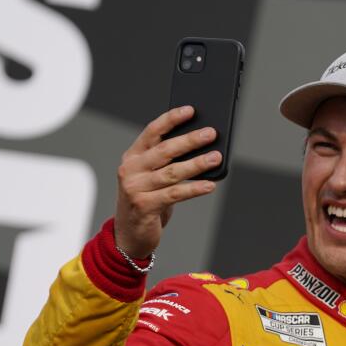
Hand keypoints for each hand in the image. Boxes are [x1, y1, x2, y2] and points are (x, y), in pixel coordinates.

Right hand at [114, 106, 220, 257]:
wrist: (129, 234)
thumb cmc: (147, 201)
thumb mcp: (153, 178)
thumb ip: (168, 163)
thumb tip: (203, 148)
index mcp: (133, 156)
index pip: (152, 131)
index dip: (172, 119)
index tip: (191, 110)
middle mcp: (131, 169)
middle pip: (165, 150)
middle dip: (190, 140)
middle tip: (211, 133)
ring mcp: (135, 187)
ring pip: (172, 172)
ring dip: (197, 164)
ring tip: (216, 157)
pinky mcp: (144, 205)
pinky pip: (175, 194)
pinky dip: (194, 188)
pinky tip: (210, 185)